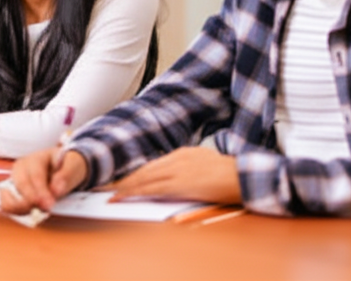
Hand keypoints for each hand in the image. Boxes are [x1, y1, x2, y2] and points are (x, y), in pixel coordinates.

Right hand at [0, 148, 87, 213]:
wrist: (62, 166)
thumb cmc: (66, 165)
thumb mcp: (73, 166)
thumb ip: (66, 176)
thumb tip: (56, 190)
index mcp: (37, 158)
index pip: (35, 175)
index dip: (41, 191)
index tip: (49, 204)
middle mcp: (22, 166)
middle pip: (20, 184)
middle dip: (31, 200)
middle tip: (45, 209)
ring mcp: (14, 178)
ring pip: (8, 194)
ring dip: (21, 206)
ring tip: (36, 211)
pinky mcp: (12, 190)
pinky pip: (6, 202)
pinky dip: (14, 209)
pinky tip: (28, 211)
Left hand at [110, 147, 241, 204]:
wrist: (244, 176)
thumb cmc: (230, 174)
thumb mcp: (205, 163)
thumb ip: (188, 167)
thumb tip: (176, 177)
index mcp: (182, 154)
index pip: (153, 165)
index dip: (136, 174)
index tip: (123, 180)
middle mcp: (176, 159)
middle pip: (144, 170)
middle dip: (124, 179)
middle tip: (107, 186)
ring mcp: (177, 170)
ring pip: (143, 178)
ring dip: (125, 186)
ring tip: (110, 193)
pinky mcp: (180, 183)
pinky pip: (151, 188)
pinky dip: (134, 192)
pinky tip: (123, 196)